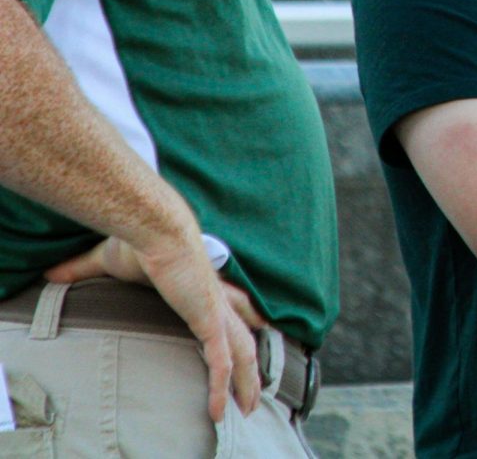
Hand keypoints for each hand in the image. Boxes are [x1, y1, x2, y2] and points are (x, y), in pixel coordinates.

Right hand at [45, 236, 262, 421]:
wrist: (155, 231)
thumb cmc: (137, 241)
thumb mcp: (108, 260)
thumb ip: (83, 270)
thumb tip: (52, 274)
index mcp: (202, 284)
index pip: (231, 302)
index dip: (244, 315)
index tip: (260, 326)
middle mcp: (215, 299)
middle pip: (244, 333)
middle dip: (251, 362)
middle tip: (254, 387)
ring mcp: (215, 311)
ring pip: (241, 352)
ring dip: (245, 381)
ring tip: (248, 408)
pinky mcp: (208, 320)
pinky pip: (221, 362)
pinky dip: (220, 387)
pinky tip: (216, 412)